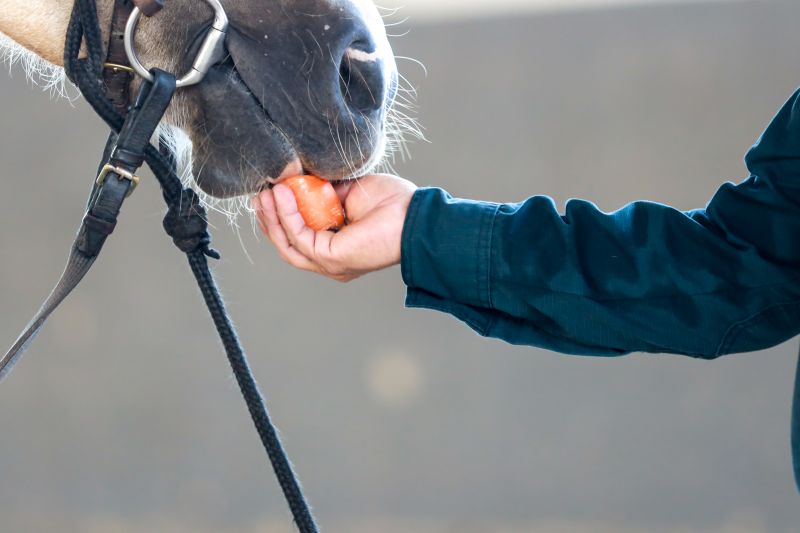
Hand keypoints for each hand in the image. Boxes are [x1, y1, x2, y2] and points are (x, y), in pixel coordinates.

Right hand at [254, 174, 416, 281]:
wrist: (416, 215)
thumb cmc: (394, 205)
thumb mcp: (350, 191)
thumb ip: (324, 191)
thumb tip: (301, 180)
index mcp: (337, 246)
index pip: (298, 237)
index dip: (280, 216)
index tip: (270, 191)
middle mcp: (331, 261)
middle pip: (287, 243)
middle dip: (269, 218)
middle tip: (259, 193)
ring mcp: (330, 263)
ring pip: (287, 244)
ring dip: (272, 217)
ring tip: (265, 192)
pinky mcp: (331, 259)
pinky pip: (299, 237)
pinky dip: (286, 215)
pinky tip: (282, 194)